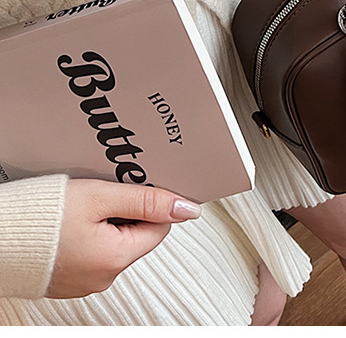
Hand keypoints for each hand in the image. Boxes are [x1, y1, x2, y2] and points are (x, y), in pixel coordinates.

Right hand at [46, 178, 200, 298]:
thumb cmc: (40, 219)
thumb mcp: (101, 197)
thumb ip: (147, 201)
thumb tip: (186, 208)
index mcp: (116, 259)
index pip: (159, 227)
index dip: (153, 201)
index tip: (142, 183)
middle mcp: (103, 276)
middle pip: (137, 234)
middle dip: (129, 208)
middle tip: (109, 188)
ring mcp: (83, 280)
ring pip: (114, 240)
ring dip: (108, 217)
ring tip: (86, 200)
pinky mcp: (67, 277)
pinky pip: (91, 249)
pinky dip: (89, 230)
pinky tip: (73, 216)